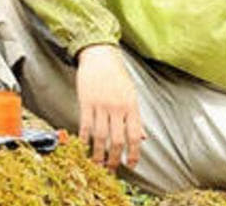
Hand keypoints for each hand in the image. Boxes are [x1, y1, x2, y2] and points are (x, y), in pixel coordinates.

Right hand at [76, 43, 145, 170]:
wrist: (100, 56)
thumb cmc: (117, 75)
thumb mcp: (132, 95)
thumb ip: (136, 117)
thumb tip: (142, 138)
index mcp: (131, 106)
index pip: (135, 136)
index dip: (134, 153)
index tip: (132, 165)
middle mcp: (117, 107)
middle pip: (117, 140)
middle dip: (115, 158)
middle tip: (112, 169)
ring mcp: (101, 105)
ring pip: (100, 136)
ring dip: (98, 153)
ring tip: (97, 164)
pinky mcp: (86, 102)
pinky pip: (85, 125)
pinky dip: (84, 139)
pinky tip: (83, 147)